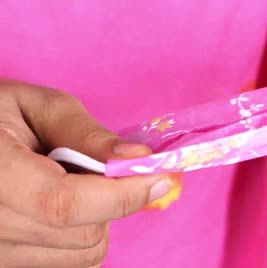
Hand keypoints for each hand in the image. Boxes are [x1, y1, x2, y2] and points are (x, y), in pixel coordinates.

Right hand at [0, 81, 171, 267]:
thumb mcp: (36, 105)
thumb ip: (87, 134)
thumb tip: (139, 161)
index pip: (62, 204)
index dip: (120, 195)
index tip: (161, 176)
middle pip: (81, 234)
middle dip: (111, 199)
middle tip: (93, 165)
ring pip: (82, 252)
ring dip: (97, 217)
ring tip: (68, 182)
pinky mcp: (6, 263)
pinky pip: (68, 260)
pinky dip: (81, 233)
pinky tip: (60, 205)